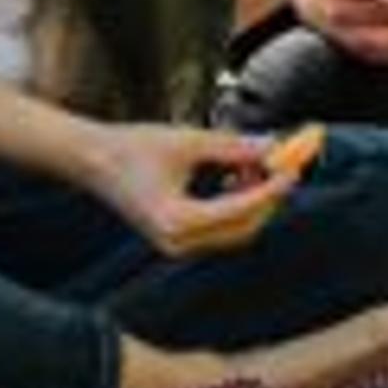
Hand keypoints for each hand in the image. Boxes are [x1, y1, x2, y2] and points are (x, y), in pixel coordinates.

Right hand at [79, 122, 295, 256]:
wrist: (94, 160)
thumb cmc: (134, 148)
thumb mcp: (189, 142)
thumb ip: (234, 147)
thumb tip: (275, 146)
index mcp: (178, 221)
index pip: (242, 209)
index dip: (272, 188)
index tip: (292, 167)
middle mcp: (178, 242)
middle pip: (244, 227)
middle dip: (267, 197)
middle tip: (283, 165)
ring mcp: (177, 245)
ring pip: (235, 230)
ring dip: (253, 201)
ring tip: (255, 164)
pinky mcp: (177, 239)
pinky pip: (219, 228)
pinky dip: (236, 205)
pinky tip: (235, 176)